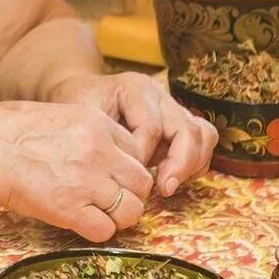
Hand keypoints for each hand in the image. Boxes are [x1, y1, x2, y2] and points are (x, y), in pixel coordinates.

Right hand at [0, 101, 156, 240]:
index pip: (137, 151)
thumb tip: (98, 145)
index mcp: (97, 124)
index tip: (112, 177)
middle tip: (109, 199)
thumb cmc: (10, 131)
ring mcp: (88, 182)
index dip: (125, 168)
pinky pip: (105, 231)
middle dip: (129, 193)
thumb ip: (86, 129)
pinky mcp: (70, 209)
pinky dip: (96, 231)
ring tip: (97, 214)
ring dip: (117, 216)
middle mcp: (100, 152)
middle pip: (142, 182)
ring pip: (131, 210)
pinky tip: (79, 223)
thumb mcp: (57, 115)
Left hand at [50, 72, 217, 197]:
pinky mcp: (179, 122)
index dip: (142, 156)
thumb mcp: (80, 117)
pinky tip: (171, 179)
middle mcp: (160, 95)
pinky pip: (202, 141)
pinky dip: (194, 163)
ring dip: (192, 164)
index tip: (125, 175)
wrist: (77, 92)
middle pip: (188, 129)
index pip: (152, 127)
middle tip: (163, 189)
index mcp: (135, 88)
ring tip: (168, 186)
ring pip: (203, 134)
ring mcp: (173, 107)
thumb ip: (101, 138)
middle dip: (180, 164)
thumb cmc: (74, 105)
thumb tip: (125, 172)